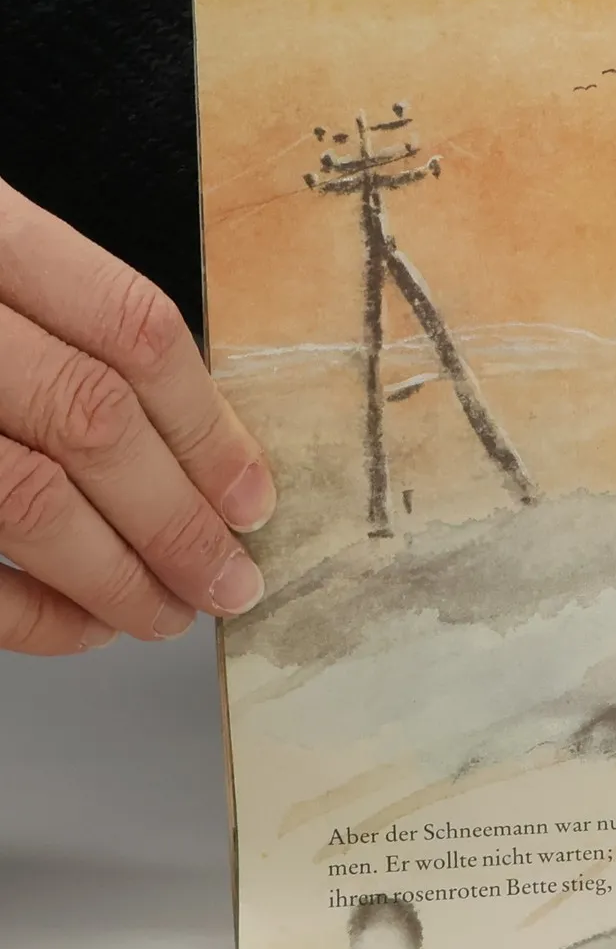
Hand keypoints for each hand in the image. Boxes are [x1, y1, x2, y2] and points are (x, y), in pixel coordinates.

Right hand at [0, 180, 273, 655]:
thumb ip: (56, 321)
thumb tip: (194, 448)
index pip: (131, 328)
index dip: (207, 425)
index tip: (254, 497)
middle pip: (91, 421)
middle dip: (180, 519)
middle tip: (233, 581)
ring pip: (28, 500)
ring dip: (117, 575)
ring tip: (171, 612)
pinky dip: (29, 612)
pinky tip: (80, 627)